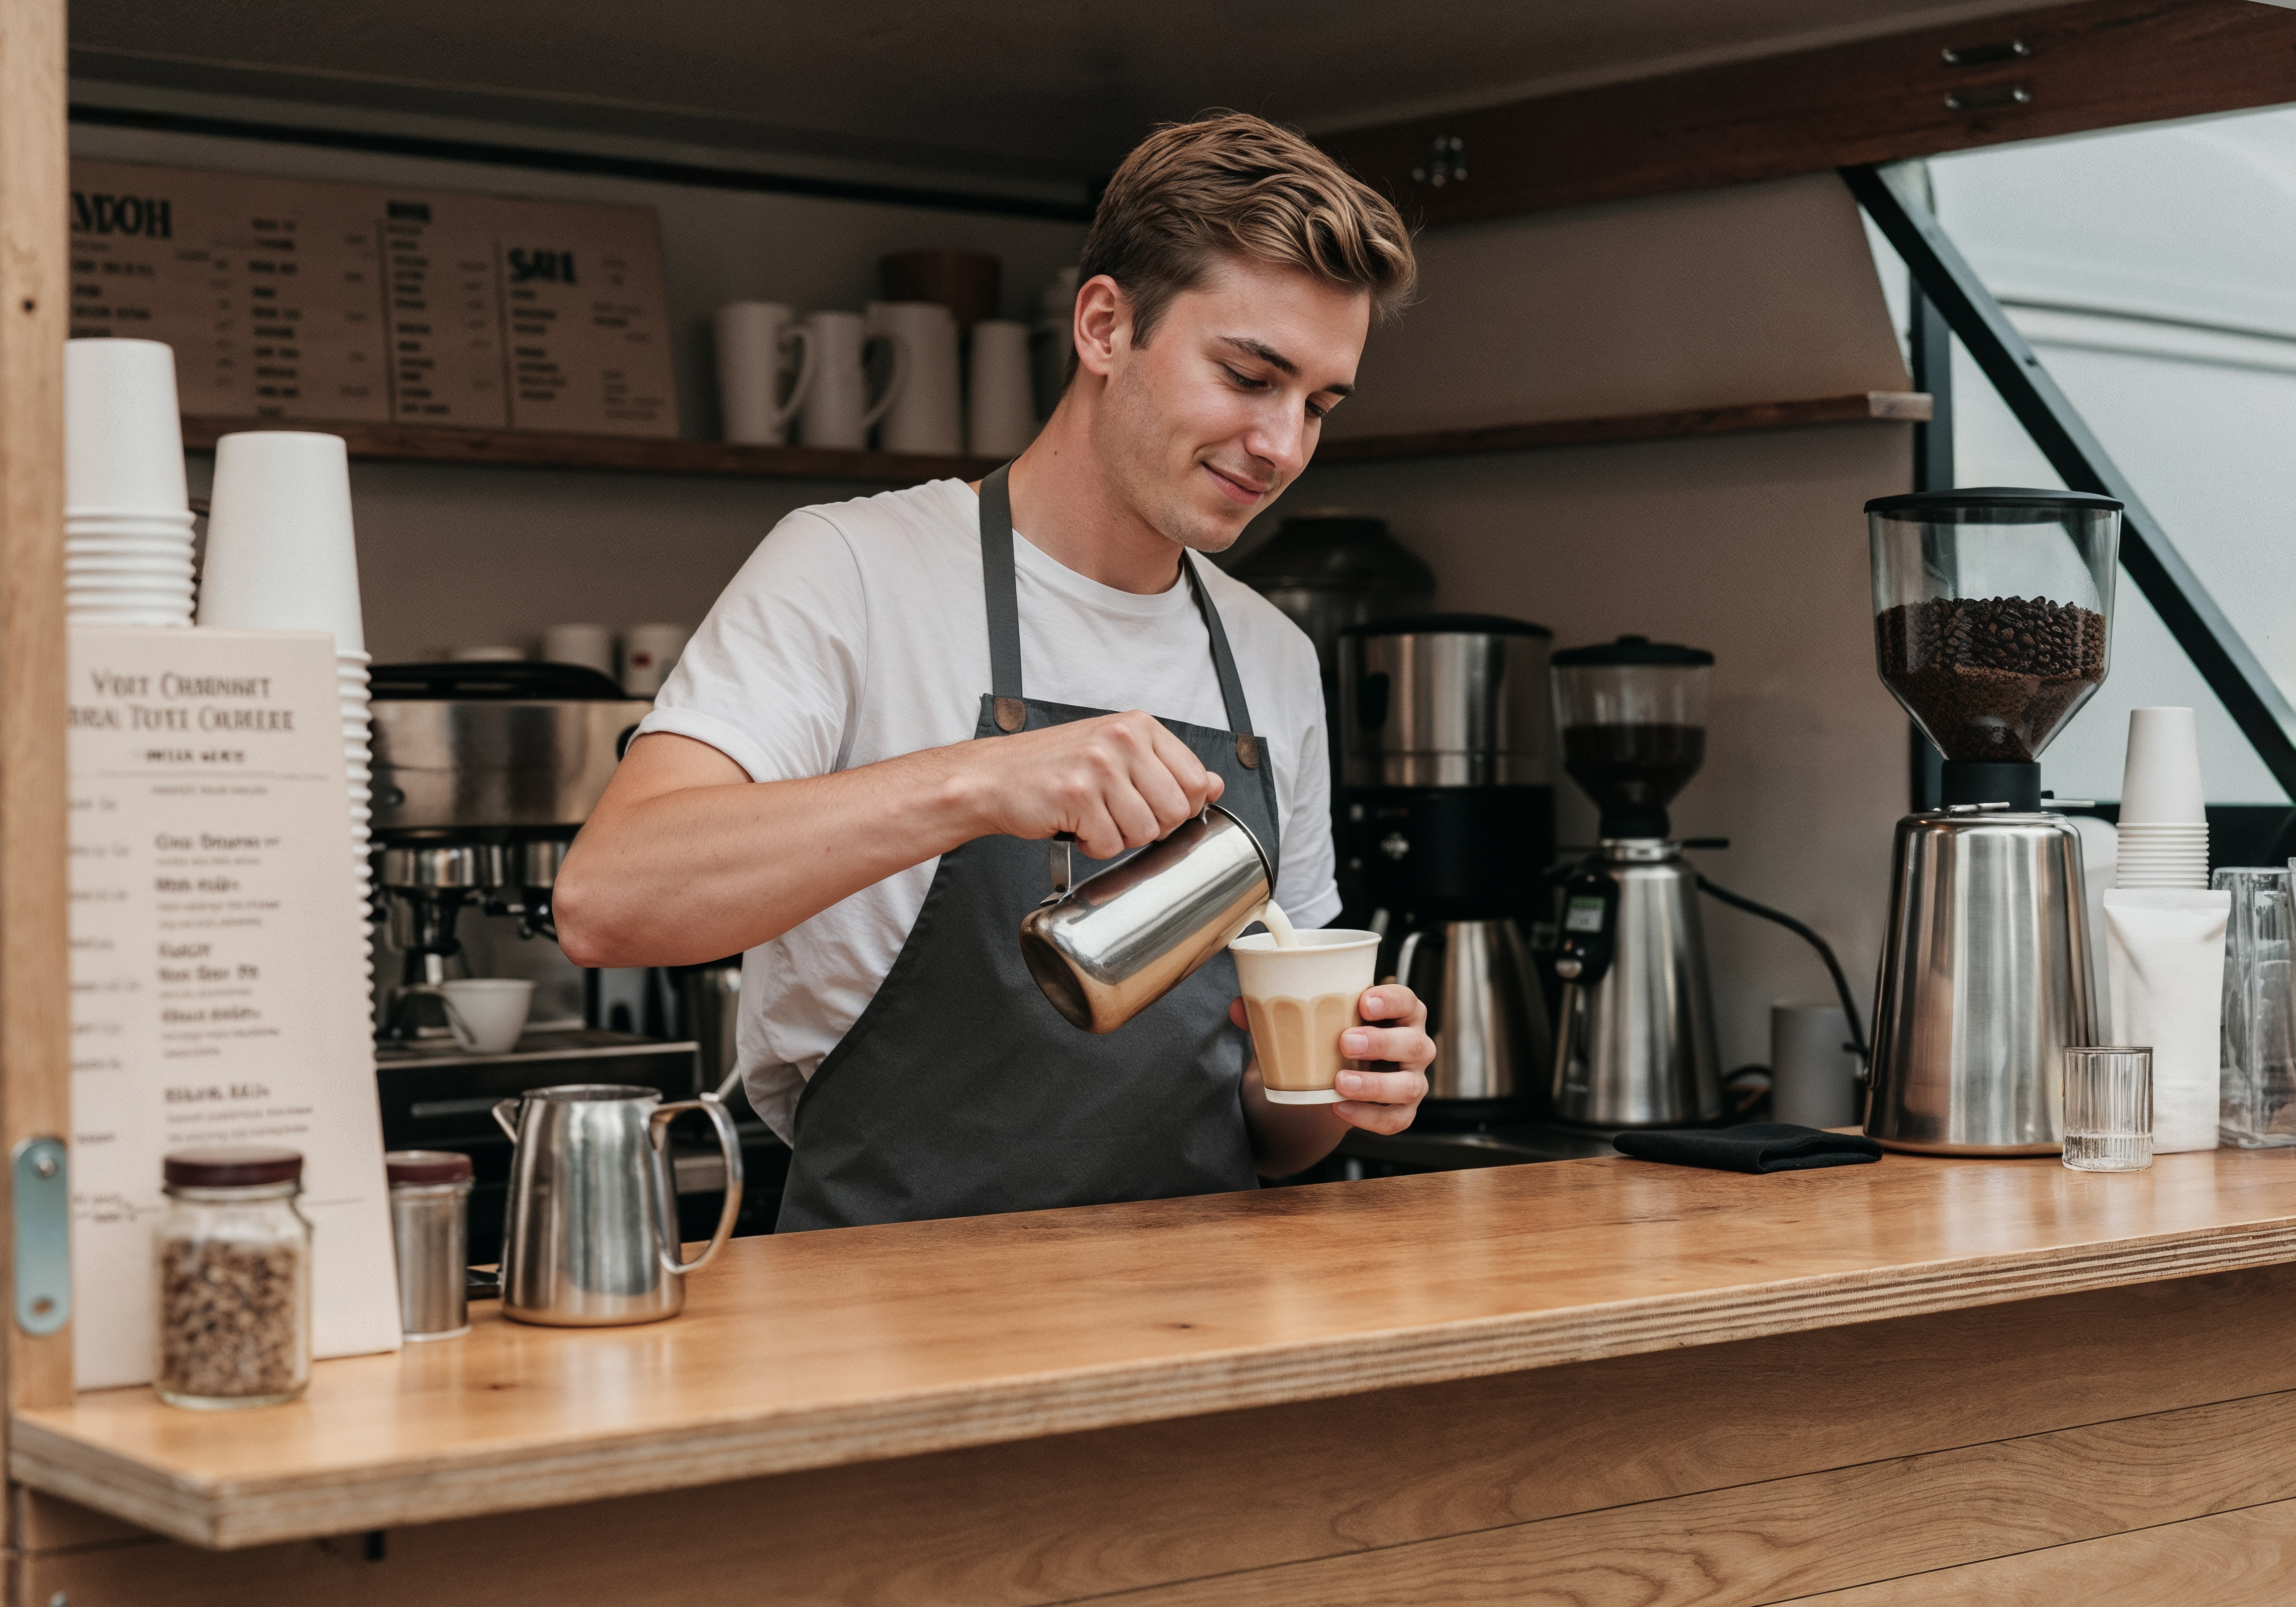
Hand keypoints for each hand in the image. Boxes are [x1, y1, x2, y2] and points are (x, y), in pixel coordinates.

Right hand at [963, 709, 1223, 859]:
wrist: (993, 778)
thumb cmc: (1053, 767)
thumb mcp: (1117, 753)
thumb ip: (1167, 768)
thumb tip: (1215, 785)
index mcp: (1139, 726)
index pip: (1197, 779)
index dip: (1179, 806)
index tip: (1150, 804)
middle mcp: (1122, 739)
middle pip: (1176, 811)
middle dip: (1150, 826)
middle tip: (1117, 815)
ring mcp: (1099, 766)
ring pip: (1145, 832)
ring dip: (1119, 837)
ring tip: (1093, 817)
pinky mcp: (1077, 795)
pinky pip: (1110, 844)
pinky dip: (1093, 845)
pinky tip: (1075, 825)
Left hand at [1228, 983, 1433, 1136]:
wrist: (1331, 1078)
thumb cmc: (1331, 1037)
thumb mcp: (1309, 1020)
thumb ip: (1276, 1011)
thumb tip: (1239, 1007)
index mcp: (1397, 1013)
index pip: (1409, 1001)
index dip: (1393, 999)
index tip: (1364, 1000)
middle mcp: (1412, 1045)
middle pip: (1414, 1043)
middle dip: (1382, 1043)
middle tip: (1345, 1042)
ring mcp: (1411, 1080)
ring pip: (1410, 1085)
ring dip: (1376, 1084)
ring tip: (1340, 1082)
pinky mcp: (1402, 1111)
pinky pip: (1396, 1120)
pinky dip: (1369, 1117)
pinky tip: (1341, 1110)